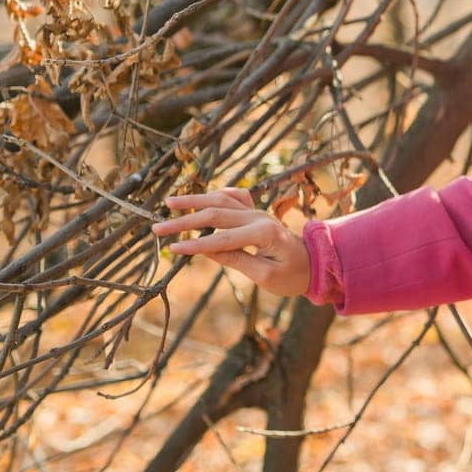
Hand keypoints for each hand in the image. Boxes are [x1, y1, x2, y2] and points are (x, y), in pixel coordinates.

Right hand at [150, 187, 312, 298]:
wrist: (315, 263)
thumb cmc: (293, 275)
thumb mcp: (267, 276)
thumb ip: (237, 260)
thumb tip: (206, 250)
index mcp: (264, 234)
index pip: (222, 239)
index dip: (196, 244)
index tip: (172, 248)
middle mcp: (259, 217)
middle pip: (216, 214)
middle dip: (184, 221)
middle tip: (156, 228)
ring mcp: (257, 212)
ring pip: (221, 199)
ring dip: (194, 201)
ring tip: (169, 203)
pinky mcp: (255, 212)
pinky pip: (234, 197)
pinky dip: (216, 195)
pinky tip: (200, 198)